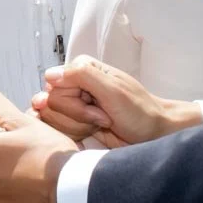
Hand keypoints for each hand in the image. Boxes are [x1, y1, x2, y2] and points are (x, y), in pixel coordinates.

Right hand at [37, 57, 202, 148]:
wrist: (153, 134)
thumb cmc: (139, 112)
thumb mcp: (112, 90)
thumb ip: (82, 76)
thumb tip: (49, 75)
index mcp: (83, 68)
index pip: (54, 85)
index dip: (74, 102)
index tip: (98, 106)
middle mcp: (75, 83)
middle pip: (53, 103)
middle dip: (78, 115)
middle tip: (103, 117)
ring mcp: (75, 102)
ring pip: (55, 118)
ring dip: (80, 126)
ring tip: (103, 122)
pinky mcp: (76, 120)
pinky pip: (62, 130)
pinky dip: (78, 134)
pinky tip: (95, 130)